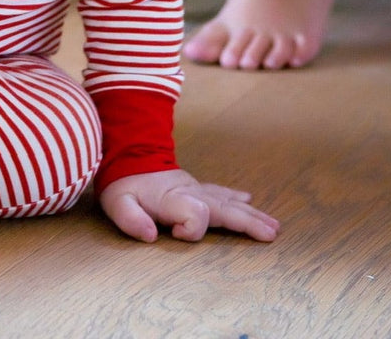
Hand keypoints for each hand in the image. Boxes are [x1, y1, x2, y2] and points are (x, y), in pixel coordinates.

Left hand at [99, 169, 279, 243]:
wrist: (126, 154)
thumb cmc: (123, 184)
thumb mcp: (117, 203)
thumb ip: (131, 219)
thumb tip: (150, 236)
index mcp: (173, 199)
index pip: (195, 215)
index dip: (190, 229)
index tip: (172, 233)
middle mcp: (190, 193)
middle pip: (223, 209)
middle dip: (246, 222)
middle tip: (270, 234)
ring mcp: (195, 188)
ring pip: (227, 202)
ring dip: (250, 214)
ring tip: (273, 226)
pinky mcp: (195, 187)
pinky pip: (220, 192)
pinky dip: (235, 197)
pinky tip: (249, 201)